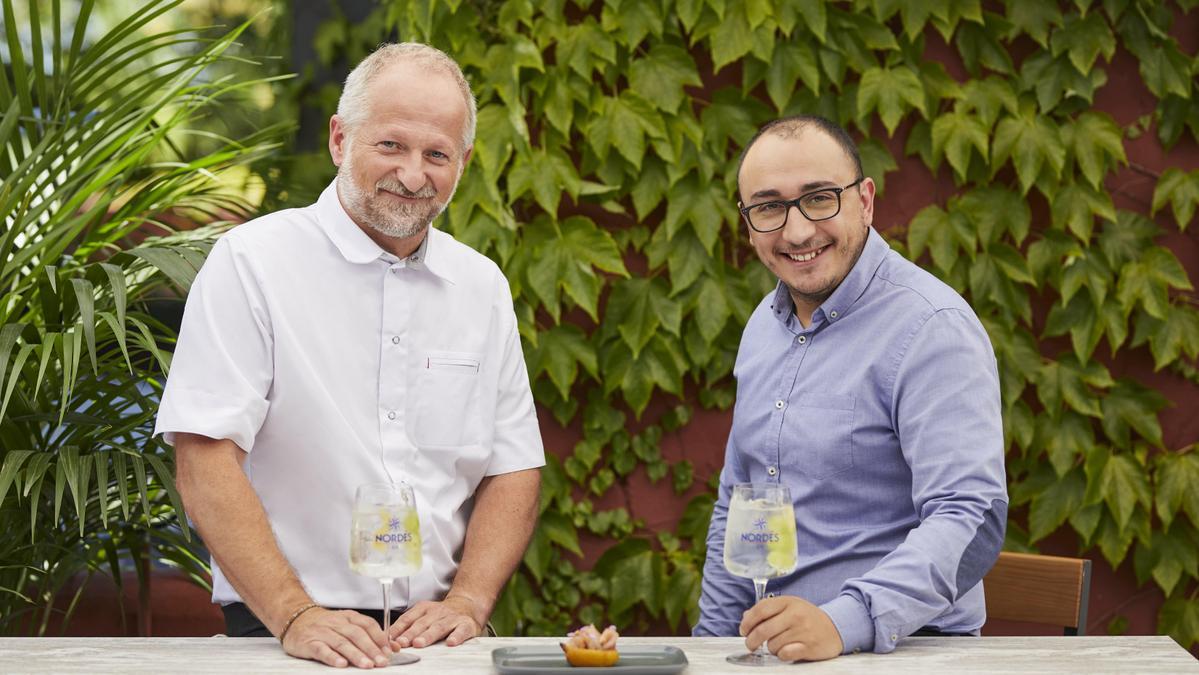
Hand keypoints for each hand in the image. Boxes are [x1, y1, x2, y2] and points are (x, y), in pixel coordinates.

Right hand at [282, 607, 398, 668]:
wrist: (296, 619)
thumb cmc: (326, 625)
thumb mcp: (347, 624)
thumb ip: (368, 635)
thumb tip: (392, 647)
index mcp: (349, 617)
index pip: (368, 625)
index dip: (380, 638)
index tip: (390, 651)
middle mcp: (337, 623)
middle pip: (357, 635)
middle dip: (371, 649)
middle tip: (382, 662)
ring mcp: (323, 632)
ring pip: (342, 643)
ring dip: (356, 655)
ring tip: (367, 665)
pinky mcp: (309, 643)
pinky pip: (322, 650)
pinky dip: (332, 657)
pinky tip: (341, 664)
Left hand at [390, 595, 484, 647]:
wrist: (467, 605)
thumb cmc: (440, 615)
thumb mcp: (423, 616)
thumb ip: (407, 627)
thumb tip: (388, 640)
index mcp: (423, 609)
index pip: (408, 618)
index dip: (398, 629)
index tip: (390, 639)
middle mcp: (437, 612)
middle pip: (421, 623)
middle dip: (410, 633)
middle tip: (402, 642)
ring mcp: (452, 618)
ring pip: (439, 627)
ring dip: (428, 635)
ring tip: (419, 643)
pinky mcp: (466, 625)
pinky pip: (461, 631)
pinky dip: (456, 636)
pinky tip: (450, 643)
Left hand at [740, 595, 843, 661]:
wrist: (836, 628)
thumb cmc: (808, 617)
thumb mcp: (789, 607)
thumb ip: (768, 610)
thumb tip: (745, 617)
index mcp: (788, 602)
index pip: (760, 610)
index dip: (747, 622)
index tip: (743, 630)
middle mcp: (795, 614)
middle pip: (763, 630)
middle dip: (752, 640)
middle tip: (750, 645)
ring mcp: (803, 630)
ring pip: (773, 644)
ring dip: (771, 648)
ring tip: (778, 645)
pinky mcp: (809, 646)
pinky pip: (785, 654)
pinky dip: (782, 655)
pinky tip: (786, 651)